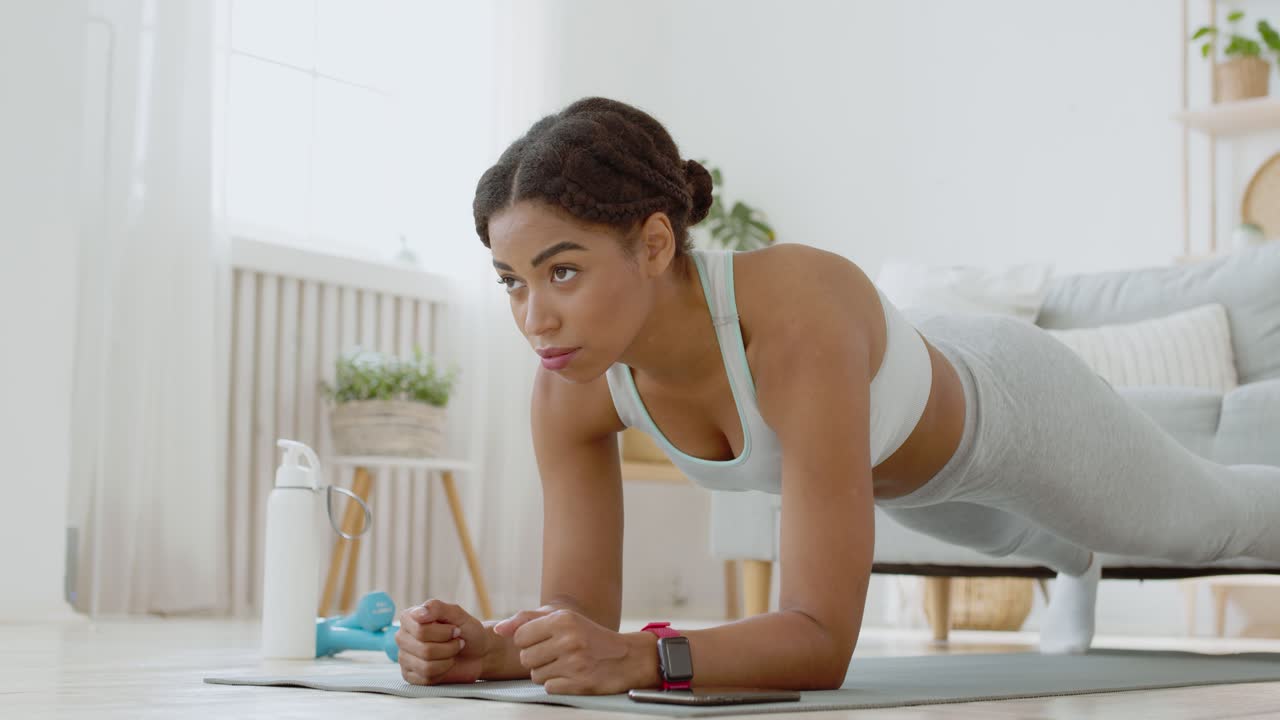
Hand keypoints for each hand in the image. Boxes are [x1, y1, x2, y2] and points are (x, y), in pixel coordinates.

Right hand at [395, 599, 486, 684]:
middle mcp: (403, 637)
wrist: (478, 653)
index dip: (444, 632)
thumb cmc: (466, 631)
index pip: (420, 629)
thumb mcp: (457, 614)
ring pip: (426, 665)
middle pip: (424, 649)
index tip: (455, 629)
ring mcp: (404, 657)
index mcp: (409, 618)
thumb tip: (417, 613)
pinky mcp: (410, 675)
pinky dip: (443, 670)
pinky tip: (446, 663)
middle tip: (456, 641)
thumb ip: (437, 608)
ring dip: (447, 658)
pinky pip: (426, 677)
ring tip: (452, 651)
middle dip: (448, 647)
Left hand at [495, 608, 646, 694]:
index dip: (528, 642)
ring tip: (564, 665)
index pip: (520, 637)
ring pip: (535, 675)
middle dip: (536, 659)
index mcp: (562, 619)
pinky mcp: (579, 683)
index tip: (544, 642)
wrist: (627, 657)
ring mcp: (574, 663)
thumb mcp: (563, 619)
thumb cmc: (590, 636)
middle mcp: (568, 639)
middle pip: (525, 659)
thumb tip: (498, 630)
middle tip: (555, 655)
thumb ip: (527, 621)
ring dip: (546, 673)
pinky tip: (571, 675)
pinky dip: (557, 684)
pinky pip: (548, 688)